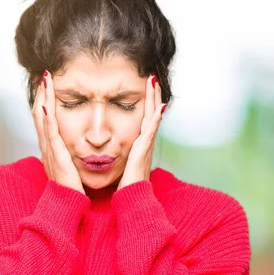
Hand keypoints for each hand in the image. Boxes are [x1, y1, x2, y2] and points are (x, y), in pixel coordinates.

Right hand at [32, 70, 84, 193]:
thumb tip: (76, 146)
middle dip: (42, 93)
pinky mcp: (55, 153)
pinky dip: (46, 115)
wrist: (67, 204)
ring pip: (42, 117)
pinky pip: (49, 130)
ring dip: (43, 97)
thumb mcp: (71, 165)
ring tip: (45, 79)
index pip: (45, 118)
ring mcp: (49, 149)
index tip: (49, 84)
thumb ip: (72, 154)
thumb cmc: (72, 187)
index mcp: (52, 147)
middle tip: (43, 74)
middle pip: (39, 113)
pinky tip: (45, 102)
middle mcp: (47, 145)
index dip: (46, 100)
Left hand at [117, 74, 165, 189]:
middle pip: (150, 112)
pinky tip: (159, 107)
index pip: (143, 116)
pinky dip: (155, 119)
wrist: (133, 198)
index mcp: (138, 142)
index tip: (144, 85)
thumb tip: (114, 146)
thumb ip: (121, 152)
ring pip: (152, 117)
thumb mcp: (123, 163)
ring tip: (154, 82)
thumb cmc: (126, 184)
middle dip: (152, 94)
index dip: (145, 101)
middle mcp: (144, 141)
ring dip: (154, 99)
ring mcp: (146, 145)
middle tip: (152, 77)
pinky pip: (150, 131)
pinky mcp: (143, 151)